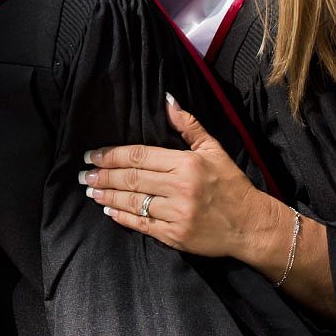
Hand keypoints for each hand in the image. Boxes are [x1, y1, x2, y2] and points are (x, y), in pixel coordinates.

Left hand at [80, 95, 276, 258]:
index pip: (139, 155)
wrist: (252, 226)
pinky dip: (122, 217)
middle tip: (83, 174)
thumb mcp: (214, 150)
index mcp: (186, 164)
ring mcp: (177, 214)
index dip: (111, 154)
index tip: (92, 154)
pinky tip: (108, 210)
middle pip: (131, 178)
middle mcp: (179, 188)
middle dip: (102, 175)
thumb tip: (167, 99)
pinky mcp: (176, 236)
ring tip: (90, 190)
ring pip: (132, 201)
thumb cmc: (232, 185)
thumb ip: (188, 125)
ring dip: (107, 195)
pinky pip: (142, 224)